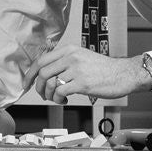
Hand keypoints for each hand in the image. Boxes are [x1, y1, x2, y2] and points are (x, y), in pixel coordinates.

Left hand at [28, 45, 145, 103]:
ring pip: (51, 83)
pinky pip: (61, 92)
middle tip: (42, 95)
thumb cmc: (103, 69)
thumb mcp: (82, 57)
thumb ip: (65, 62)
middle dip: (38, 87)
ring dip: (50, 95)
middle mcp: (71, 57)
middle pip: (43, 72)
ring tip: (57, 98)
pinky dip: (59, 99)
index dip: (31, 73)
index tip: (27, 83)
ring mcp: (77, 70)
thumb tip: (47, 75)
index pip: (41, 60)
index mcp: (68, 50)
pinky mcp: (83, 83)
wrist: (123, 74)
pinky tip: (65, 100)